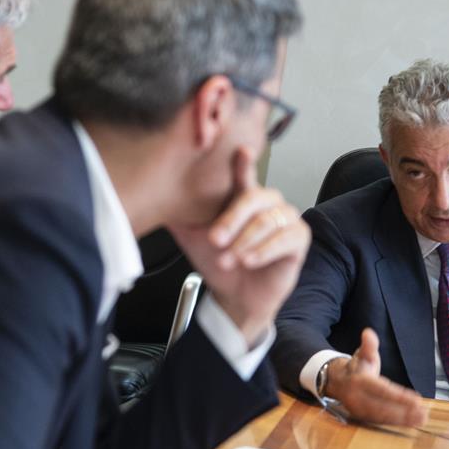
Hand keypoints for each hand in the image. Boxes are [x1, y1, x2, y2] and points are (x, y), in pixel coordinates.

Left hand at [169, 147, 310, 344]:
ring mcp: (286, 219)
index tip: (241, 151)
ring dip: (245, 242)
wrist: (234, 297)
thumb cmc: (217, 262)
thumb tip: (149, 195)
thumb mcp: (191, 236)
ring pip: (268, 221)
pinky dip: (264, 250)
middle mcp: (268, 204)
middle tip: (215, 240)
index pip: (244, 174)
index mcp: (243, 197)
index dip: (243, 162)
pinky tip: (249, 261)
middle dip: (232, 219)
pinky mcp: (299, 239)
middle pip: (254, 197)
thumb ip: (178, 214)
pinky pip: (286, 239)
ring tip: (229, 260)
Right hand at [326, 328, 427, 426]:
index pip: (382, 390)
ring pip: (382, 417)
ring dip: (402, 420)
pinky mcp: (361, 417)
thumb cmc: (356, 367)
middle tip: (422, 414)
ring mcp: (358, 409)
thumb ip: (368, 346)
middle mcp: (357, 397)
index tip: (417, 400)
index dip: (399, 396)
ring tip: (420, 420)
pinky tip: (410, 423)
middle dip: (403, 412)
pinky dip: (395, 424)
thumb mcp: (362, 354)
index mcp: (359, 381)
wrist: (336, 381)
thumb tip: (368, 333)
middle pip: (382, 407)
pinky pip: (379, 422)